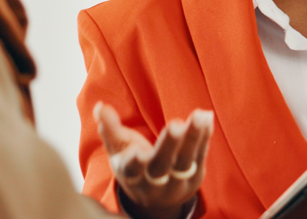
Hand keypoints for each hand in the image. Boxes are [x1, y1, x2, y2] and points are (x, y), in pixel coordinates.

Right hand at [94, 102, 212, 218]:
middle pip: (161, 165)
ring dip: (193, 137)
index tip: (135, 151)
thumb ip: (110, 129)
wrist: (156, 200)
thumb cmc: (134, 167)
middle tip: (175, 125)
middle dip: (169, 145)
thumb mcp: (119, 152)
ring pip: (185, 161)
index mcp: (131, 176)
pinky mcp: (195, 178)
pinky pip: (200, 156)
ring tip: (199, 114)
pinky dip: (204, 136)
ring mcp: (176, 182)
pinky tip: (207, 117)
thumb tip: (100, 106)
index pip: (131, 170)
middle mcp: (154, 183)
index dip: (133, 162)